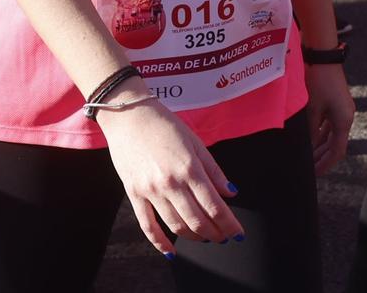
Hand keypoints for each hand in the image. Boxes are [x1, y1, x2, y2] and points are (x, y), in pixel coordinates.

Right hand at [97, 96, 242, 251]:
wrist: (128, 115)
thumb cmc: (163, 124)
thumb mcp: (195, 142)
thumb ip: (214, 170)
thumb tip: (231, 192)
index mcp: (189, 168)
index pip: (215, 206)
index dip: (229, 224)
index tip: (238, 233)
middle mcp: (171, 183)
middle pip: (198, 221)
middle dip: (215, 234)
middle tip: (224, 237)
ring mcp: (151, 190)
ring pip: (176, 226)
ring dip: (194, 237)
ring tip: (205, 238)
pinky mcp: (134, 194)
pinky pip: (148, 225)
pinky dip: (160, 242)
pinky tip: (172, 251)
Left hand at [303, 61, 353, 173]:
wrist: (323, 56)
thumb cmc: (318, 81)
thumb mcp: (313, 109)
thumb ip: (311, 130)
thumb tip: (307, 147)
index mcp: (343, 120)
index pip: (337, 151)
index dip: (326, 164)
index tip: (314, 174)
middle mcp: (345, 117)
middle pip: (335, 144)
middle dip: (322, 157)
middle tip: (308, 168)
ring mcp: (341, 109)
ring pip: (331, 134)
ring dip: (320, 145)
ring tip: (307, 155)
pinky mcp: (335, 102)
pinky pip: (328, 124)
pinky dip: (320, 133)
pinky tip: (309, 138)